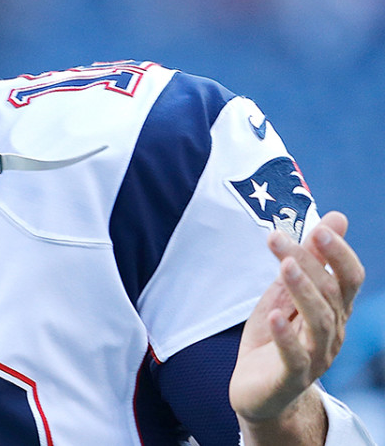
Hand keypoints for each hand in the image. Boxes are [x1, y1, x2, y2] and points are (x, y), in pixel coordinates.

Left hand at [230, 211, 364, 427]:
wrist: (257, 390)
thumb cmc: (274, 336)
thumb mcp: (286, 293)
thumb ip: (308, 260)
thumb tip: (336, 217)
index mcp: (334, 311)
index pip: (349, 279)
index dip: (339, 253)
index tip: (320, 227)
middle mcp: (332, 333)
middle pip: (331, 294)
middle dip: (309, 262)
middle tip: (280, 237)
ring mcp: (315, 357)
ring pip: (319, 322)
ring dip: (302, 291)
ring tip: (285, 266)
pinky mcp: (291, 377)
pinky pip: (295, 357)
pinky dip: (286, 336)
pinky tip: (275, 315)